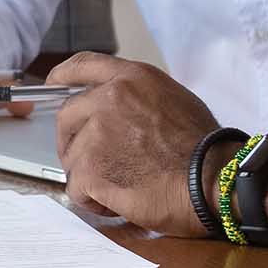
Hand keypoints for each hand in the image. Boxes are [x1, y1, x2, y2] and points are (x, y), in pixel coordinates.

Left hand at [53, 53, 220, 236]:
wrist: (214, 182)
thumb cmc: (206, 149)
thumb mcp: (174, 100)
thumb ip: (138, 98)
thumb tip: (120, 109)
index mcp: (132, 78)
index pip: (84, 65)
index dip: (62, 76)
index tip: (53, 84)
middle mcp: (110, 98)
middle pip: (67, 116)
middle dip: (72, 141)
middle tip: (92, 162)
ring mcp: (97, 132)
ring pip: (72, 157)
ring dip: (90, 176)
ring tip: (122, 186)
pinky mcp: (92, 167)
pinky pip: (76, 187)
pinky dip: (92, 199)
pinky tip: (118, 201)